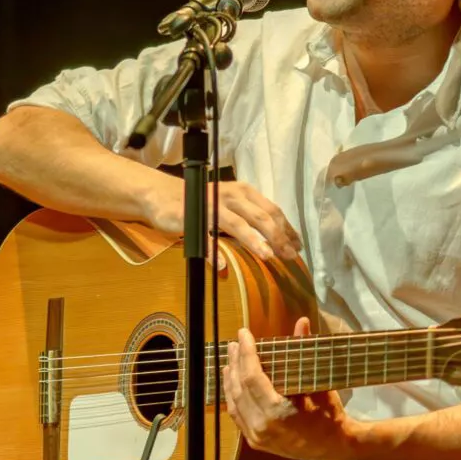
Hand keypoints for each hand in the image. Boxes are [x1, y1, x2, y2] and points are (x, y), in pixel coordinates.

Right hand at [123, 155, 303, 266]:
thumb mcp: (230, 204)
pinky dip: (214, 253)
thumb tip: (275, 238)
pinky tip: (222, 267)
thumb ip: (249, 216)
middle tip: (289, 256)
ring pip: (238, 225)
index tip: (298, 246)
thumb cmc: (201, 202)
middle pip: (260, 217)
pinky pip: (205, 238)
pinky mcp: (192, 219)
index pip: (272, 210)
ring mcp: (211, 207)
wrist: (163, 194)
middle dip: (278, 237)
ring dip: (254, 241)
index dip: (287, 228)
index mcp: (244, 192)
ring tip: (268, 257)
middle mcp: (231, 196)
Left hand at [222, 318, 367, 459]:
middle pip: (239, 388)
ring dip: (230, 379)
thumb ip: (304, 352)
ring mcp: (256, 437)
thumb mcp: (319, 383)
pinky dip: (233, 397)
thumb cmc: (330, 415)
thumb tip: (302, 322)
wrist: (334, 448)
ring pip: (234, 403)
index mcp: (277, 412)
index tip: (243, 334)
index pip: (252, 377)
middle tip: (235, 343)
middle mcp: (261, 426)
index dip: (246, 353)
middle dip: (235, 362)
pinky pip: (237, 416)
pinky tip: (233, 384)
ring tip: (231, 360)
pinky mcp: (255, 442)